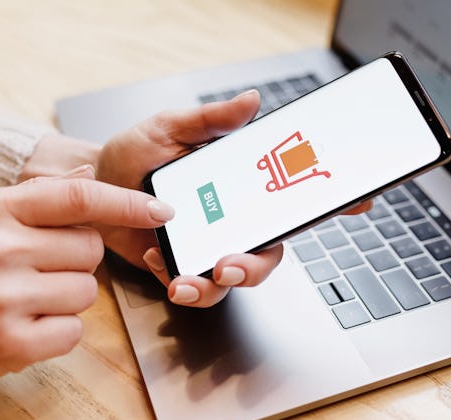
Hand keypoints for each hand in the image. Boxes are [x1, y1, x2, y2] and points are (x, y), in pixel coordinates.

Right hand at [0, 167, 173, 410]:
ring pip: (88, 290)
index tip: (162, 209)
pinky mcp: (13, 341)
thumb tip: (89, 170)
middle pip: (91, 248)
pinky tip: (28, 324)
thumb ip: (43, 195)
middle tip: (38, 269)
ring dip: (70, 297)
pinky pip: (76, 329)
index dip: (127, 203)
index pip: (78, 198)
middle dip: (78, 260)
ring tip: (30, 298)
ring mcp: (4, 298)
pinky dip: (60, 331)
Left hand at [95, 90, 370, 306]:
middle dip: (254, 268)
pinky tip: (156, 257)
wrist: (90, 181)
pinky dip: (175, 279)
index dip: (329, 204)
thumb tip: (251, 100)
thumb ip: (212, 119)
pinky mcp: (176, 266)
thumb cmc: (135, 153)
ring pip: (229, 282)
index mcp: (239, 190)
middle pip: (266, 254)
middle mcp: (229, 223)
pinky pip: (188, 285)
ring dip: (213, 287)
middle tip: (230, 266)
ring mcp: (204, 247)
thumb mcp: (173, 126)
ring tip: (186, 281)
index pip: (291, 198)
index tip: (360, 203)